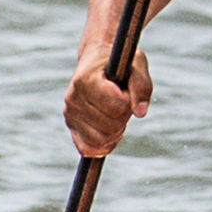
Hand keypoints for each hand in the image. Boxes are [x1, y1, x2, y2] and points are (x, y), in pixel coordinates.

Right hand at [63, 43, 151, 157]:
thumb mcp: (137, 64)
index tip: (125, 89)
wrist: (96, 61)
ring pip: (101, 140)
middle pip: (111, 126)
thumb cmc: (119, 63)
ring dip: (116, 131)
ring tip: (115, 113)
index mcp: (85, 80)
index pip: (116, 106)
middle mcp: (72, 98)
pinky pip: (89, 149)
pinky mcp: (71, 127)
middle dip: (124, 116)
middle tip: (121, 101)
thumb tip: (140, 113)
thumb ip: (141, 86)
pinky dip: (104, 145)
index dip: (129, 100)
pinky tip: (110, 131)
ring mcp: (70, 114)